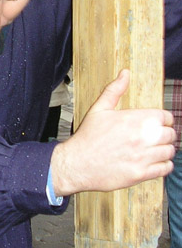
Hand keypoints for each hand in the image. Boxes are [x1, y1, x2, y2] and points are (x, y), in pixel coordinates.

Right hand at [51, 69, 175, 195]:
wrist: (76, 163)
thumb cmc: (87, 137)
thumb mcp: (99, 109)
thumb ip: (114, 90)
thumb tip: (125, 73)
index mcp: (135, 119)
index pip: (166, 117)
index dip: (161, 120)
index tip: (155, 124)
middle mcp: (143, 137)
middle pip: (171, 134)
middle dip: (163, 135)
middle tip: (152, 138)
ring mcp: (143, 156)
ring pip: (170, 151)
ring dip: (163, 150)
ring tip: (152, 150)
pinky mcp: (141, 173)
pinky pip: (166, 168)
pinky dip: (163, 165)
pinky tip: (153, 162)